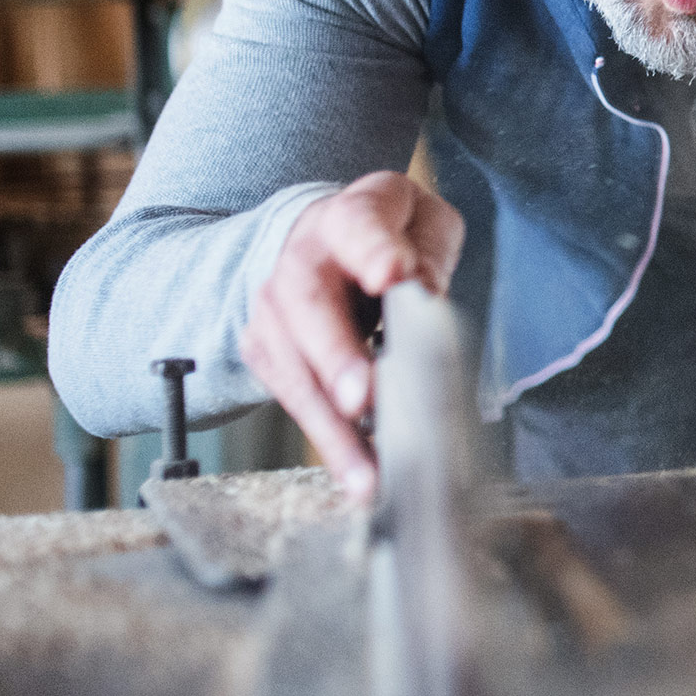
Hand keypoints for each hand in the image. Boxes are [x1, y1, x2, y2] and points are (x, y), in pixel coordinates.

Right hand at [245, 172, 463, 500]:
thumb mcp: (421, 223)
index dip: (373, 250)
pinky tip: (358, 477)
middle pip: (309, 304)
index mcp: (348, 218)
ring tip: (368, 473)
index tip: (393, 274)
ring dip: (331, 425)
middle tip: (361, 398)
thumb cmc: (386, 234)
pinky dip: (328, 443)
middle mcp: (299, 261)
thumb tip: (423, 292)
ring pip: (295, 369)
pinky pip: (296, 403)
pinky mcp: (268, 356)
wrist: (315, 241)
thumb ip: (427, 253)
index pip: (358, 225)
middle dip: (335, 354)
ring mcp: (274, 311)